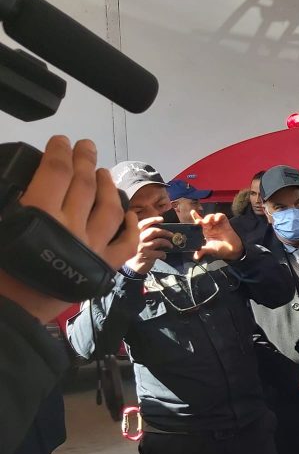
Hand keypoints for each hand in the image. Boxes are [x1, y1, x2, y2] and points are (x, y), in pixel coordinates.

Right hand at [0, 136, 138, 321]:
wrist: (13, 311)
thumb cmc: (0, 268)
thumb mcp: (1, 222)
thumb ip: (13, 202)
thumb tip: (28, 182)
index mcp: (40, 213)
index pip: (56, 172)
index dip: (60, 152)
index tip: (62, 141)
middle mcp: (72, 226)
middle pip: (85, 184)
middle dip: (85, 160)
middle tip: (86, 146)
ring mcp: (93, 246)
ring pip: (110, 208)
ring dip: (108, 186)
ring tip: (103, 173)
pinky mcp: (104, 266)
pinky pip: (126, 244)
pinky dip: (130, 227)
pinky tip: (129, 214)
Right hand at [123, 217, 171, 274]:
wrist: (131, 267)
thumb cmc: (135, 252)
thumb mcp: (135, 241)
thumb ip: (143, 234)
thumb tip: (157, 228)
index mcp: (134, 233)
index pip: (144, 223)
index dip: (153, 220)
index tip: (162, 219)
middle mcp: (138, 238)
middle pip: (154, 231)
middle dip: (165, 232)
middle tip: (171, 234)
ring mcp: (143, 247)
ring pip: (159, 241)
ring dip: (167, 243)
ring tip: (170, 246)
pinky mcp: (147, 255)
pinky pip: (160, 252)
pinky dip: (164, 254)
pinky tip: (163, 256)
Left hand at [192, 211, 243, 261]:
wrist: (233, 250)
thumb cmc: (221, 250)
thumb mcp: (210, 250)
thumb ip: (202, 251)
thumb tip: (195, 256)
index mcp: (206, 232)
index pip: (200, 224)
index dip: (196, 218)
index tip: (193, 212)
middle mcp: (211, 227)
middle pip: (205, 219)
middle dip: (202, 219)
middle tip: (201, 222)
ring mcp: (218, 225)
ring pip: (211, 216)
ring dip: (209, 217)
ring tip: (209, 221)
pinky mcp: (225, 223)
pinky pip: (221, 216)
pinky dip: (218, 216)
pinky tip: (217, 219)